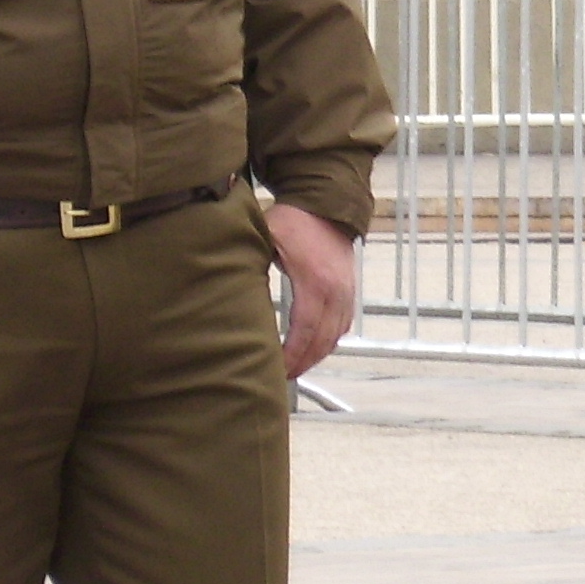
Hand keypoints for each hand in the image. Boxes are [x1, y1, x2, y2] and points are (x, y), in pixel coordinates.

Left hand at [265, 202, 358, 379]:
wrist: (326, 205)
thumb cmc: (295, 221)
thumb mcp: (267, 240)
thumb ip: (253, 267)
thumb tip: (234, 295)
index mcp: (315, 282)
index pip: (304, 330)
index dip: (291, 354)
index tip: (276, 368)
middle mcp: (337, 292)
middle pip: (322, 341)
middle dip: (303, 363)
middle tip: (281, 377)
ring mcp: (346, 293)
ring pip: (335, 337)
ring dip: (316, 356)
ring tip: (295, 369)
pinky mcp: (349, 292)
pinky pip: (342, 326)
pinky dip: (328, 342)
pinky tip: (313, 349)